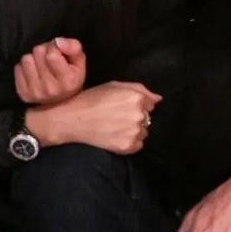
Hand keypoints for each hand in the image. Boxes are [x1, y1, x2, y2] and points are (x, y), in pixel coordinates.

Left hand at [15, 37, 85, 104]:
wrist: (62, 101)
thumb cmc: (71, 76)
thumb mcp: (79, 61)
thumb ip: (73, 47)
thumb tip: (58, 42)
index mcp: (69, 81)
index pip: (52, 54)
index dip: (54, 47)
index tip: (58, 51)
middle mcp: (52, 89)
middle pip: (38, 52)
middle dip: (44, 51)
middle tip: (50, 58)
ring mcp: (36, 93)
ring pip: (26, 59)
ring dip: (34, 58)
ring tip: (42, 65)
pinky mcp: (24, 94)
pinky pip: (18, 68)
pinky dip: (25, 67)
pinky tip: (34, 72)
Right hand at [25, 80, 161, 153]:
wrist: (72, 119)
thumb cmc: (92, 99)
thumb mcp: (114, 86)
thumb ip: (140, 89)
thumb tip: (158, 99)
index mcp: (137, 98)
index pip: (149, 104)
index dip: (135, 105)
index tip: (121, 107)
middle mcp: (138, 115)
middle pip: (147, 118)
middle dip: (135, 117)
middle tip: (116, 117)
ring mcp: (134, 132)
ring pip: (143, 132)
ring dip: (133, 130)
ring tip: (114, 127)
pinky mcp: (127, 146)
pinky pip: (138, 145)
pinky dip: (129, 142)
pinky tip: (115, 136)